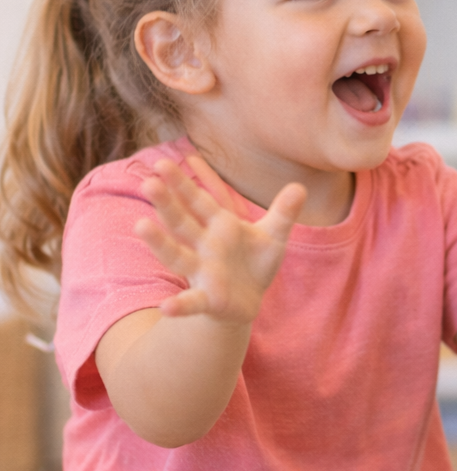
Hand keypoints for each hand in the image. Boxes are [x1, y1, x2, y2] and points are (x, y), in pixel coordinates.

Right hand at [135, 155, 306, 322]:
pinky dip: (179, 305)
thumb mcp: (273, 236)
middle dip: (167, 203)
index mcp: (220, 226)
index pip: (199, 200)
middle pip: (182, 222)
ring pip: (177, 255)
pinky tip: (166, 307)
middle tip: (149, 182)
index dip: (182, 183)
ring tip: (141, 225)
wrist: (250, 300)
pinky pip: (191, 302)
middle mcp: (204, 246)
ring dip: (159, 242)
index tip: (162, 162)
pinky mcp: (208, 300)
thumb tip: (300, 186)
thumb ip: (283, 212)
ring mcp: (203, 272)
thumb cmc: (255, 262)